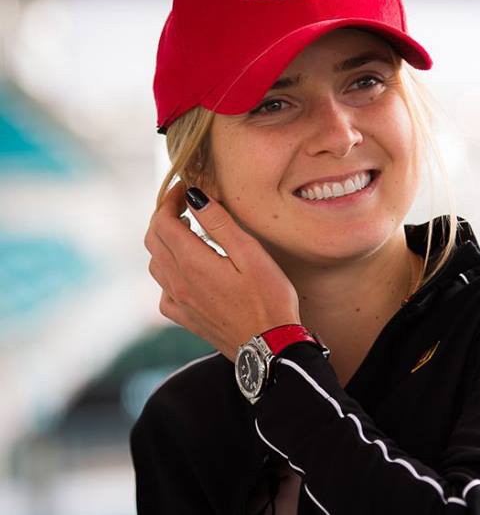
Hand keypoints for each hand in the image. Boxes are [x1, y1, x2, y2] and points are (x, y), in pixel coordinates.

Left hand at [143, 180, 300, 360]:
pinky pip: (163, 291)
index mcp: (193, 263)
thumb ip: (220, 223)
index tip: (185, 188)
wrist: (269, 348)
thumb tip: (195, 197)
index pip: (164, 222)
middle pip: (153, 240)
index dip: (170, 200)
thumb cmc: (269, 299)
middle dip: (164, 217)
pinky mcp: (186, 319)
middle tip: (185, 206)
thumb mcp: (251, 254)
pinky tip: (187, 272)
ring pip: (155, 264)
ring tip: (187, 233)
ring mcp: (179, 303)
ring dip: (164, 243)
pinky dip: (168, 273)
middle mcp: (178, 282)